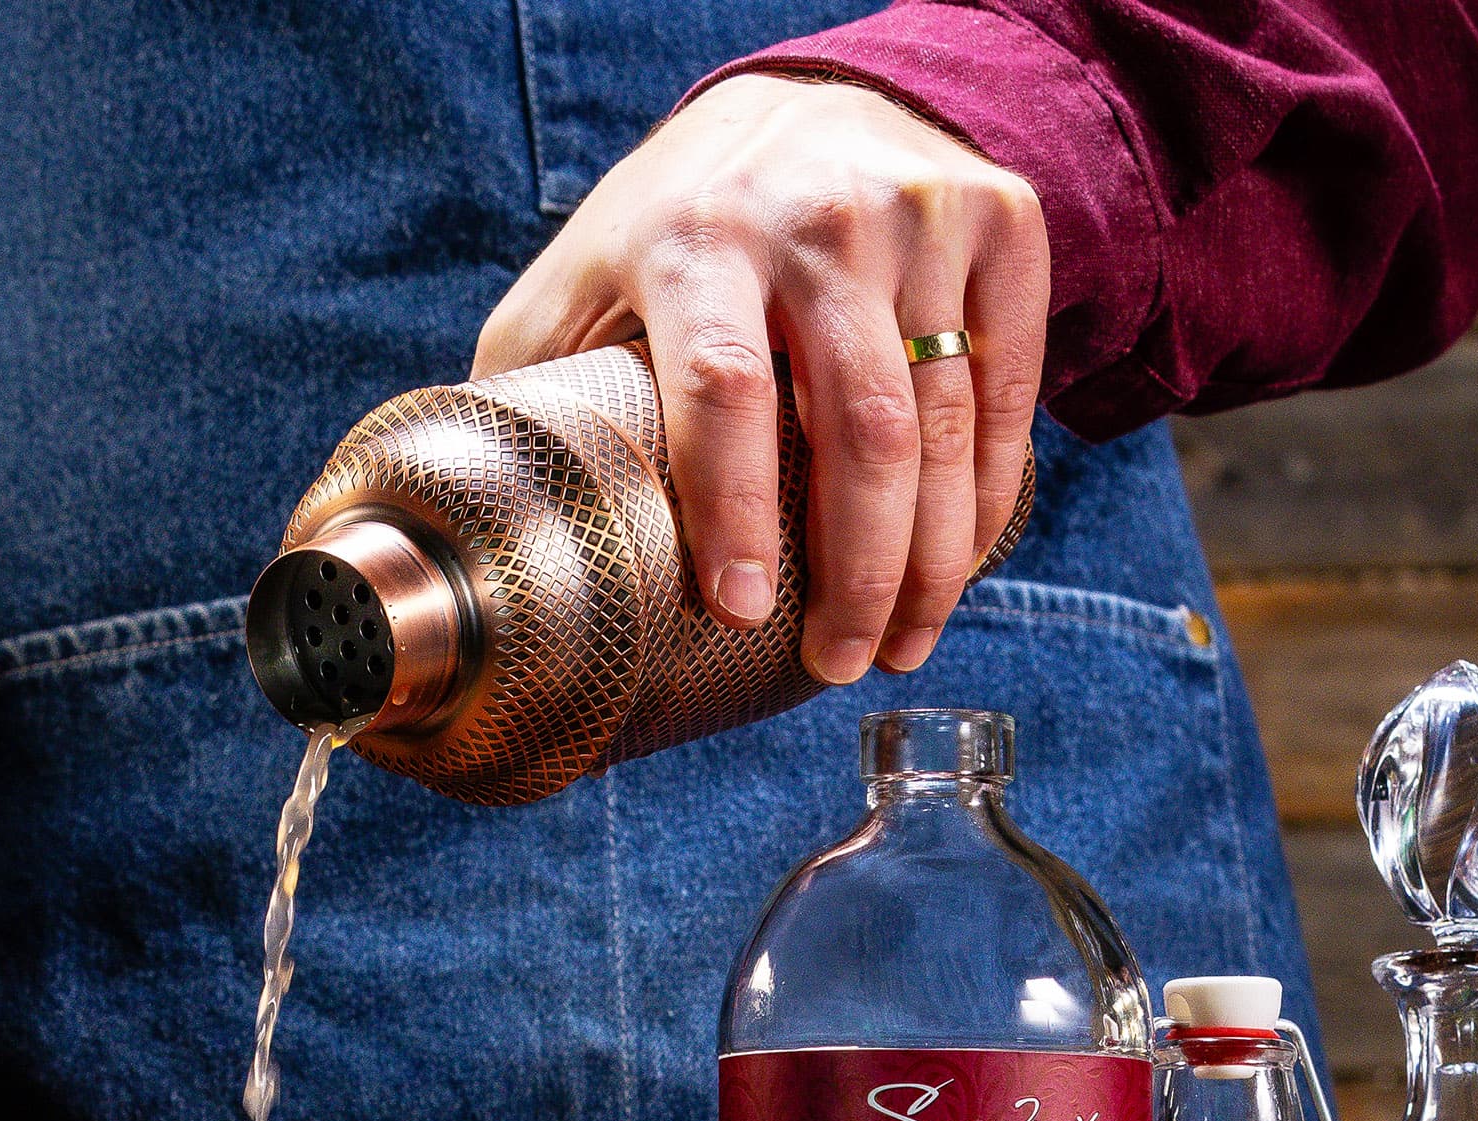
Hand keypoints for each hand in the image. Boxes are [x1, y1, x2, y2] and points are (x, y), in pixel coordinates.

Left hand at [477, 74, 1044, 680]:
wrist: (803, 98)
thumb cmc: (675, 222)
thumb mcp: (581, 276)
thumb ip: (534, 383)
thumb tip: (471, 519)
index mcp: (694, 238)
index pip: (725, 387)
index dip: (737, 510)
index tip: (743, 612)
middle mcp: (817, 219)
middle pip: (859, 427)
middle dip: (857, 570)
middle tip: (839, 664)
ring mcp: (920, 218)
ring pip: (946, 424)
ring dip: (932, 559)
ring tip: (900, 641)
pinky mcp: (1000, 225)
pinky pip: (1007, 391)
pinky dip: (990, 495)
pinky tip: (958, 564)